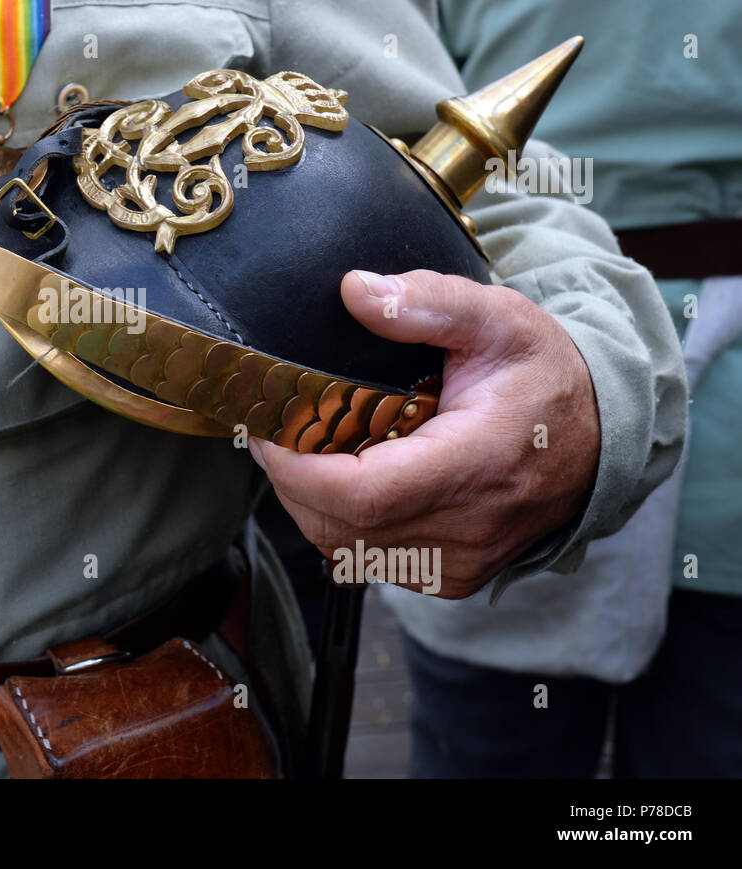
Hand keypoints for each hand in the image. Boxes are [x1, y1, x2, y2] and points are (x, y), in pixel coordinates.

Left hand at [250, 269, 599, 598]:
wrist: (600, 438)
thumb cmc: (543, 376)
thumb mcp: (497, 319)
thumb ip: (426, 302)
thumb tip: (355, 291)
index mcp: (479, 464)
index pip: (364, 495)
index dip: (299, 470)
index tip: (268, 432)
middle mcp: (470, 528)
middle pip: (341, 528)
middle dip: (291, 481)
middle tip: (275, 431)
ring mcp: (461, 563)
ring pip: (346, 551)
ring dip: (309, 504)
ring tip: (304, 450)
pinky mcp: (452, 577)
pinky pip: (370, 560)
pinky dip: (341, 524)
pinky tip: (343, 479)